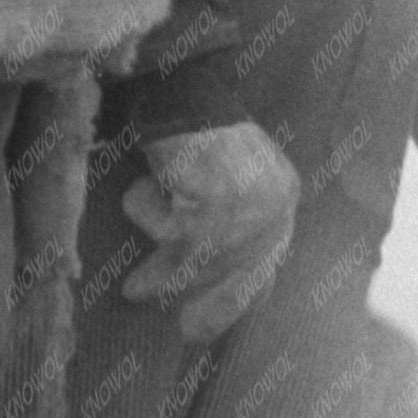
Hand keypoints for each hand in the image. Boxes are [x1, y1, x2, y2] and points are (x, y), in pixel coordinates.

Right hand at [120, 123, 300, 340]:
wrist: (177, 84)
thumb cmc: (192, 129)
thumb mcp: (225, 180)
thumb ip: (235, 227)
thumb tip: (248, 294)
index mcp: (284, 197)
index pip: (268, 263)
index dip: (242, 301)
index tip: (215, 325)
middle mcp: (275, 205)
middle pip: (239, 275)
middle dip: (211, 309)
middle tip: (185, 333)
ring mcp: (246, 207)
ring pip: (197, 262)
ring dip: (160, 276)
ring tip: (133, 291)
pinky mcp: (211, 205)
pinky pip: (166, 231)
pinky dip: (144, 210)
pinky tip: (141, 188)